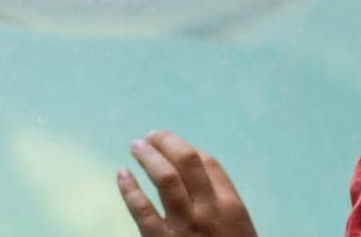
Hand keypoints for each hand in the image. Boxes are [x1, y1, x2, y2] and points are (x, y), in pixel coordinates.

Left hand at [117, 130, 256, 235]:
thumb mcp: (239, 233)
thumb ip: (222, 208)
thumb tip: (199, 175)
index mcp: (232, 207)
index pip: (208, 164)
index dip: (189, 150)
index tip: (174, 147)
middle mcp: (209, 212)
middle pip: (187, 161)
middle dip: (168, 142)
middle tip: (151, 134)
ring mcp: (185, 228)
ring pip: (165, 178)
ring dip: (149, 156)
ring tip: (136, 146)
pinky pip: (142, 211)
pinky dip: (129, 189)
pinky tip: (121, 175)